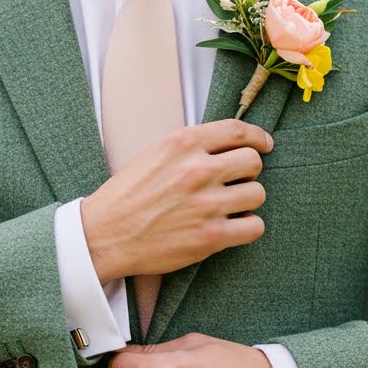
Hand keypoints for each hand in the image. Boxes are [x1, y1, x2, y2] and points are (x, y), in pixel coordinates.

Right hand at [80, 118, 273, 284]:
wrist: (104, 234)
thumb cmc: (127, 196)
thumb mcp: (154, 153)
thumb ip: (189, 147)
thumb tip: (226, 144)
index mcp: (183, 143)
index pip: (238, 130)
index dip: (257, 137)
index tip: (264, 144)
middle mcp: (198, 170)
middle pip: (253, 162)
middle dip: (249, 172)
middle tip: (237, 182)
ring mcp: (206, 204)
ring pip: (258, 194)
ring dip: (248, 201)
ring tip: (232, 207)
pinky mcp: (210, 237)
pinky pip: (254, 227)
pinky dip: (248, 227)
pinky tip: (233, 227)